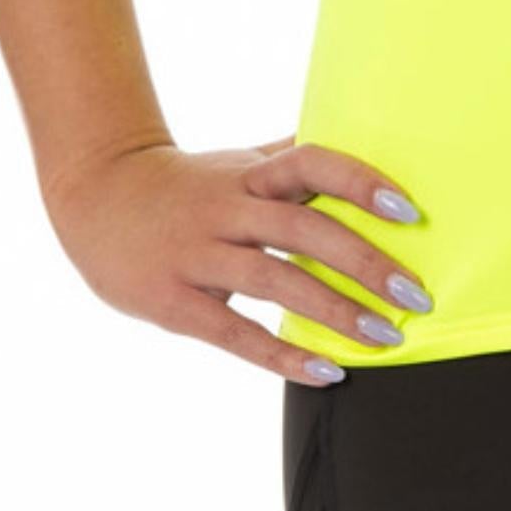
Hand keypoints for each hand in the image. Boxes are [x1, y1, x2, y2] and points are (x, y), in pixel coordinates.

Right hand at [41, 133, 434, 384]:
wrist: (95, 195)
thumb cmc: (186, 184)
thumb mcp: (237, 163)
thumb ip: (291, 159)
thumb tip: (358, 138)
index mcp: (248, 174)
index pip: (311, 163)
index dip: (360, 183)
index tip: (409, 212)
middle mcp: (226, 208)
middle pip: (302, 229)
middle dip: (364, 263)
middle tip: (415, 295)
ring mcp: (196, 254)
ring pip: (274, 281)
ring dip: (334, 310)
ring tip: (383, 337)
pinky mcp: (172, 301)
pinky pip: (233, 332)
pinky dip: (281, 354)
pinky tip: (325, 371)